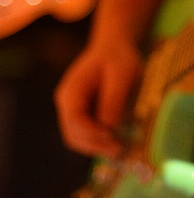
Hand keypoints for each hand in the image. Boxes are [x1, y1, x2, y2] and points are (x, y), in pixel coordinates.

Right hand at [54, 38, 142, 157]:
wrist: (116, 47)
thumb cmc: (119, 58)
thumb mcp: (122, 76)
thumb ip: (113, 101)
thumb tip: (109, 129)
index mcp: (71, 92)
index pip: (73, 121)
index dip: (91, 134)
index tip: (113, 137)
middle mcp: (68, 103)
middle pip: (73, 135)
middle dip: (95, 146)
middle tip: (120, 150)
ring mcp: (75, 110)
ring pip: (79, 139)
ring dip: (98, 147)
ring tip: (121, 149)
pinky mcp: (86, 114)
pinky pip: (89, 134)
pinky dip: (101, 142)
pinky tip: (119, 142)